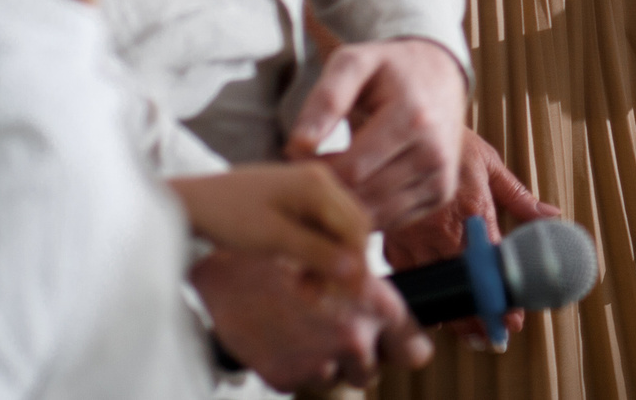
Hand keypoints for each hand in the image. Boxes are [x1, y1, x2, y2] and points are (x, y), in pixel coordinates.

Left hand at [169, 162, 369, 287]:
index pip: (356, 226)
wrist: (190, 203)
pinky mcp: (296, 199)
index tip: (353, 295)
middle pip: (351, 227)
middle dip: (344, 263)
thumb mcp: (273, 239)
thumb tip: (356, 271)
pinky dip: (315, 253)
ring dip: (328, 262)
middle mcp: (320, 180)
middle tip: (324, 297)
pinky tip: (300, 275)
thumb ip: (317, 253)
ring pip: (336, 230)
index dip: (358, 262)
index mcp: (318, 184)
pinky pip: (319, 228)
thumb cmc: (226, 217)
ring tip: (307, 291)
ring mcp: (308, 188)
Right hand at [193, 247, 429, 389]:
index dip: (408, 349)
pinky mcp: (284, 377)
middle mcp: (350, 337)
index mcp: (372, 304)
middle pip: (369, 369)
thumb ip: (375, 297)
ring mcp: (316, 361)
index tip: (408, 350)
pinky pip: (300, 380)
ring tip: (301, 326)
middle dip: (357, 353)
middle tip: (332, 326)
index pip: (411, 349)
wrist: (225, 269)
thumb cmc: (285, 254)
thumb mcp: (340, 263)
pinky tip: (280, 335)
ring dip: (324, 360)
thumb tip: (410, 338)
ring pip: (335, 377)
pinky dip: (293, 364)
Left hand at [287, 37, 466, 230]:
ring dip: (344, 207)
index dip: (316, 170)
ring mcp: (440, 177)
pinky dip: (367, 212)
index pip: (352, 170)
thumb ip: (325, 100)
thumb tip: (298, 146)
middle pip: (364, 197)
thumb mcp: (353, 63)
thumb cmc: (389, 69)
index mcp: (413, 118)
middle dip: (327, 191)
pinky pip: (393, 220)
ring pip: (377, 216)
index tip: (297, 157)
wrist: (440, 74)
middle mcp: (434, 153)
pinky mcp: (441, 193)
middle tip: (305, 174)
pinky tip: (351, 189)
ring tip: (325, 182)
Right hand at [384, 131, 559, 347]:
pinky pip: (407, 276)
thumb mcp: (492, 165)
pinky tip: (435, 310)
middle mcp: (442, 227)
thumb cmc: (453, 145)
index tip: (515, 316)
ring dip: (454, 312)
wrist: (409, 129)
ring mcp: (414, 234)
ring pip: (436, 285)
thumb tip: (552, 216)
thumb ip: (520, 198)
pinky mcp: (391, 238)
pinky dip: (423, 295)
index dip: (503, 294)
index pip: (492, 263)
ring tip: (471, 333)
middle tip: (495, 335)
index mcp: (472, 209)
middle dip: (479, 314)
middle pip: (464, 283)